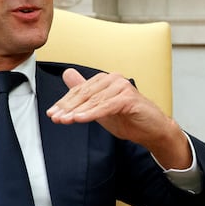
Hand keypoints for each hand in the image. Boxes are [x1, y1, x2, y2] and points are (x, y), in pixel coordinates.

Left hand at [48, 68, 191, 168]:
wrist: (152, 130)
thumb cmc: (128, 119)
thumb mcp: (100, 108)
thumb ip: (85, 93)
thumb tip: (67, 74)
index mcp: (105, 80)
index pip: (79, 90)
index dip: (64, 102)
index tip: (52, 114)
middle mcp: (113, 79)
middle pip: (84, 94)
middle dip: (67, 108)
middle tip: (55, 118)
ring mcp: (122, 87)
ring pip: (94, 100)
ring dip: (77, 112)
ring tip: (64, 120)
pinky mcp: (129, 98)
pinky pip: (106, 106)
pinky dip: (92, 113)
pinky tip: (79, 119)